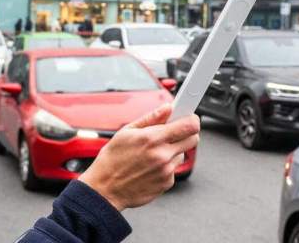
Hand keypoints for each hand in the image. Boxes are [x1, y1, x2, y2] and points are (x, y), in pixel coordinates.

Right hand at [79, 103, 199, 211]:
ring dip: (173, 151)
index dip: (192, 119)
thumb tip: (167, 108)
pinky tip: (150, 167)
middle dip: (186, 133)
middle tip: (172, 133)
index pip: (189, 126)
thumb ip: (151, 118)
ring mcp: (166, 171)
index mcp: (152, 139)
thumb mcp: (126, 132)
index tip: (189, 117)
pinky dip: (166, 166)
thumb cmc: (112, 160)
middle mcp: (162, 155)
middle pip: (193, 139)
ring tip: (152, 153)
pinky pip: (174, 169)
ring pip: (182, 154)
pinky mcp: (166, 183)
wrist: (105, 189)